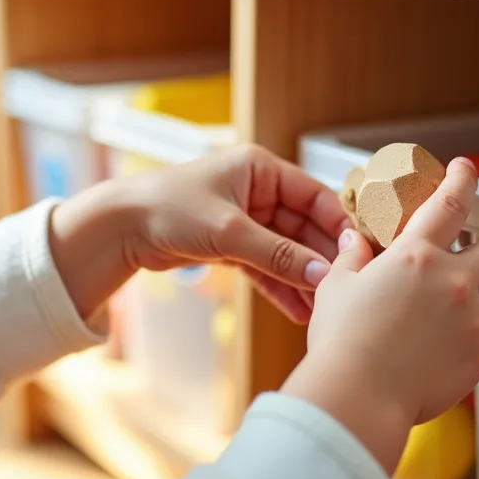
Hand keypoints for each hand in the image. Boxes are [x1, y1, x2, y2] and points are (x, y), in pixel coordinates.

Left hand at [51, 144, 349, 323]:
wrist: (119, 229)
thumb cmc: (165, 210)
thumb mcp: (229, 232)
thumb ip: (278, 254)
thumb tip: (321, 274)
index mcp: (260, 168)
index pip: (315, 195)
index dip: (338, 225)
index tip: (359, 254)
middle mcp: (256, 190)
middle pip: (304, 226)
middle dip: (321, 259)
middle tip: (344, 289)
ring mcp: (245, 218)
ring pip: (286, 251)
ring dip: (303, 278)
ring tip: (323, 309)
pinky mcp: (231, 245)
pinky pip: (266, 266)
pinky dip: (280, 286)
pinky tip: (298, 310)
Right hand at [280, 158, 478, 474]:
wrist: (358, 395)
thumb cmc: (341, 343)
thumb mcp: (336, 288)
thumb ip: (352, 259)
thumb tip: (354, 242)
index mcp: (415, 256)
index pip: (451, 202)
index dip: (464, 179)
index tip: (466, 171)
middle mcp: (453, 282)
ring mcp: (472, 320)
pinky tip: (474, 332)